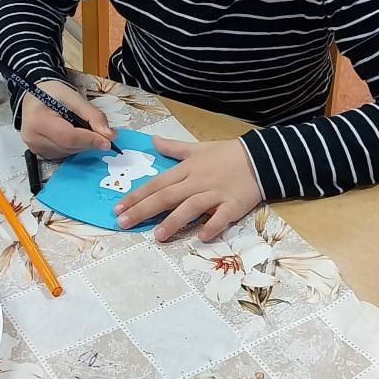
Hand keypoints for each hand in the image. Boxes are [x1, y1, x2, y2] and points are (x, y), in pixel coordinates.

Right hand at [18, 80, 114, 159]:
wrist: (35, 97)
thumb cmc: (52, 94)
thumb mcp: (75, 98)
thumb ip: (93, 116)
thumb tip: (109, 135)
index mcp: (38, 120)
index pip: (68, 137)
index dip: (90, 140)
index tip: (108, 141)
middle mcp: (33, 137)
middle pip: (70, 146)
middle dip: (89, 140)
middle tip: (100, 131)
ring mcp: (35, 147)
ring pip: (69, 152)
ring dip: (82, 143)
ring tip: (80, 126)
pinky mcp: (40, 153)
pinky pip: (64, 154)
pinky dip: (73, 146)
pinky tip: (71, 133)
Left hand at [114, 137, 262, 242]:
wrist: (261, 158)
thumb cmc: (227, 154)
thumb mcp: (198, 147)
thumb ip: (174, 147)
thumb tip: (152, 140)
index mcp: (187, 169)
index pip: (157, 183)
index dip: (136, 195)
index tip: (118, 207)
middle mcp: (197, 182)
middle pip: (167, 196)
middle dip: (143, 209)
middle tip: (123, 222)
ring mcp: (215, 194)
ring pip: (191, 207)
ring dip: (174, 221)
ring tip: (158, 235)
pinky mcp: (233, 205)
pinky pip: (221, 217)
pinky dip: (212, 226)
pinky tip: (201, 237)